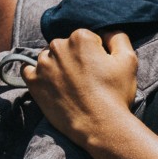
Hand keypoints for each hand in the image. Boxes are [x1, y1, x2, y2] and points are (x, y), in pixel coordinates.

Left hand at [22, 29, 138, 148]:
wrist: (100, 125)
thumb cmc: (115, 93)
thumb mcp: (128, 60)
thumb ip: (118, 37)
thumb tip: (106, 33)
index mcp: (80, 37)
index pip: (87, 39)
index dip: (96, 54)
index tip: (100, 69)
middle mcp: (58, 46)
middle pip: (66, 47)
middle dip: (75, 58)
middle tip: (87, 79)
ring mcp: (43, 65)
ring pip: (49, 58)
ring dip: (57, 67)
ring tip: (71, 86)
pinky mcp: (34, 82)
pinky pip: (29, 71)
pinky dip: (38, 75)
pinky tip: (51, 85)